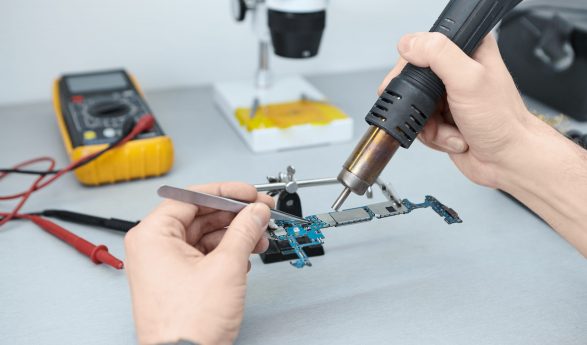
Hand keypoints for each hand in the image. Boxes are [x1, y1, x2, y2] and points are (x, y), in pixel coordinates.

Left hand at [124, 182, 273, 344]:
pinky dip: (226, 253)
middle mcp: (153, 247)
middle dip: (235, 216)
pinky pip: (203, 255)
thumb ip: (244, 231)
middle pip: (200, 216)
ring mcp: (163, 264)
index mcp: (152, 235)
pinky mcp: (176, 280)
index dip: (226, 192)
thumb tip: (255, 212)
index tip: (249, 193)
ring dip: (235, 235)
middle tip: (261, 213)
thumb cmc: (188, 325)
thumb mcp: (226, 267)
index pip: (191, 197)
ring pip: (205, 236)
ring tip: (259, 237)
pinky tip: (246, 256)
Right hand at [380, 33, 586, 255]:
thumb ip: (437, 55)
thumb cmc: (502, 123)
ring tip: (452, 129)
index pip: (423, 46)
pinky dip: (431, 138)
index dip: (412, 63)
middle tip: (433, 111)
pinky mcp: (443, 123)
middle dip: (419, 104)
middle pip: (412, 81)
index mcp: (466, 53)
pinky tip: (454, 140)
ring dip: (427, 126)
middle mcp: (456, 75)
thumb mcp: (468, 81)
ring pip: (412, 108)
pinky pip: (419, 128)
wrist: (508, 162)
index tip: (412, 79)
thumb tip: (408, 43)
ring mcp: (448, 101)